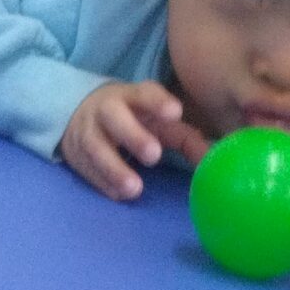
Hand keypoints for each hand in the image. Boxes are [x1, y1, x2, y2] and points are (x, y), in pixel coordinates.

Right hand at [58, 81, 210, 199]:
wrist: (80, 114)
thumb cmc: (134, 119)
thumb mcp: (158, 122)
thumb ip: (186, 139)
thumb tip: (214, 161)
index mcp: (131, 97)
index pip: (143, 93)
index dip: (158, 102)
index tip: (175, 113)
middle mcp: (106, 110)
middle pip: (114, 117)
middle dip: (133, 135)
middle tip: (154, 156)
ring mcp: (87, 131)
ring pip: (95, 147)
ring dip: (114, 168)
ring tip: (135, 189)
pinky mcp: (75, 154)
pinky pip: (86, 169)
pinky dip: (102, 183)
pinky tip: (119, 195)